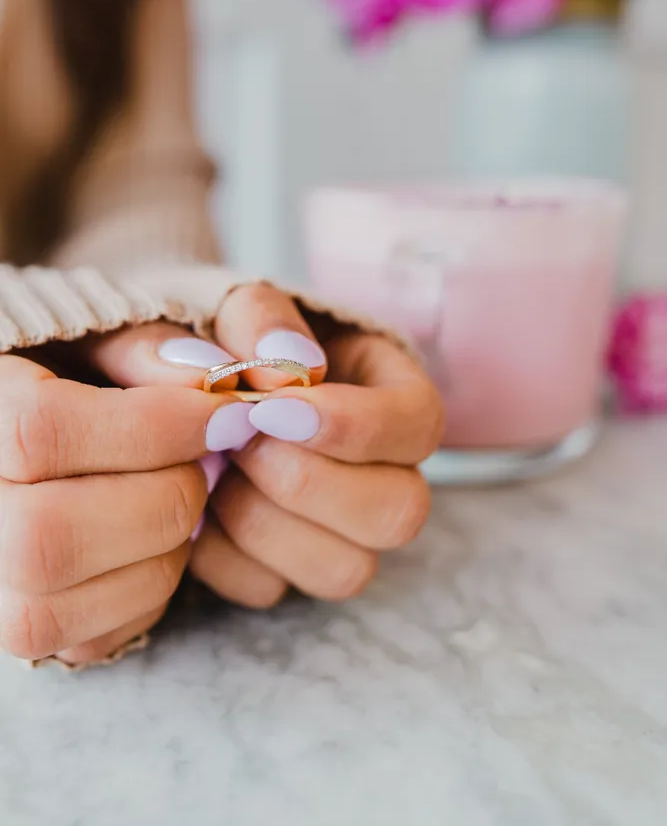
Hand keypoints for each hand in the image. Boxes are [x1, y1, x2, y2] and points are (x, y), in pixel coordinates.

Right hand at [0, 351, 249, 665]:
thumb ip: (143, 349)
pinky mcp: (16, 630)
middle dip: (164, 495)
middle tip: (202, 460)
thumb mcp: (93, 342)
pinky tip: (153, 540)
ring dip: (160, 552)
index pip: (39, 431)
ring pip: (61, 602)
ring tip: (175, 498)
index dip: (149, 425)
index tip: (223, 413)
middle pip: (50, 534)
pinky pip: (88, 640)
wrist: (24, 448)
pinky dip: (147, 592)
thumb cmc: (64, 380)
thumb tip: (212, 377)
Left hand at [85, 284, 443, 608]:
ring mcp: (341, 533)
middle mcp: (383, 472)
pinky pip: (270, 591)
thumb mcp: (231, 305)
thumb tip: (285, 358)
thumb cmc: (218, 339)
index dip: (355, 427)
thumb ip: (256, 318)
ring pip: (346, 569)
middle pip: (401, 512)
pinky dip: (221, 555)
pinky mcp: (288, 570)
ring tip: (216, 471)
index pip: (419, 423)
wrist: (169, 391)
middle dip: (309, 483)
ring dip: (263, 523)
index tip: (271, 409)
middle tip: (238, 444)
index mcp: (390, 394)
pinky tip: (198, 509)